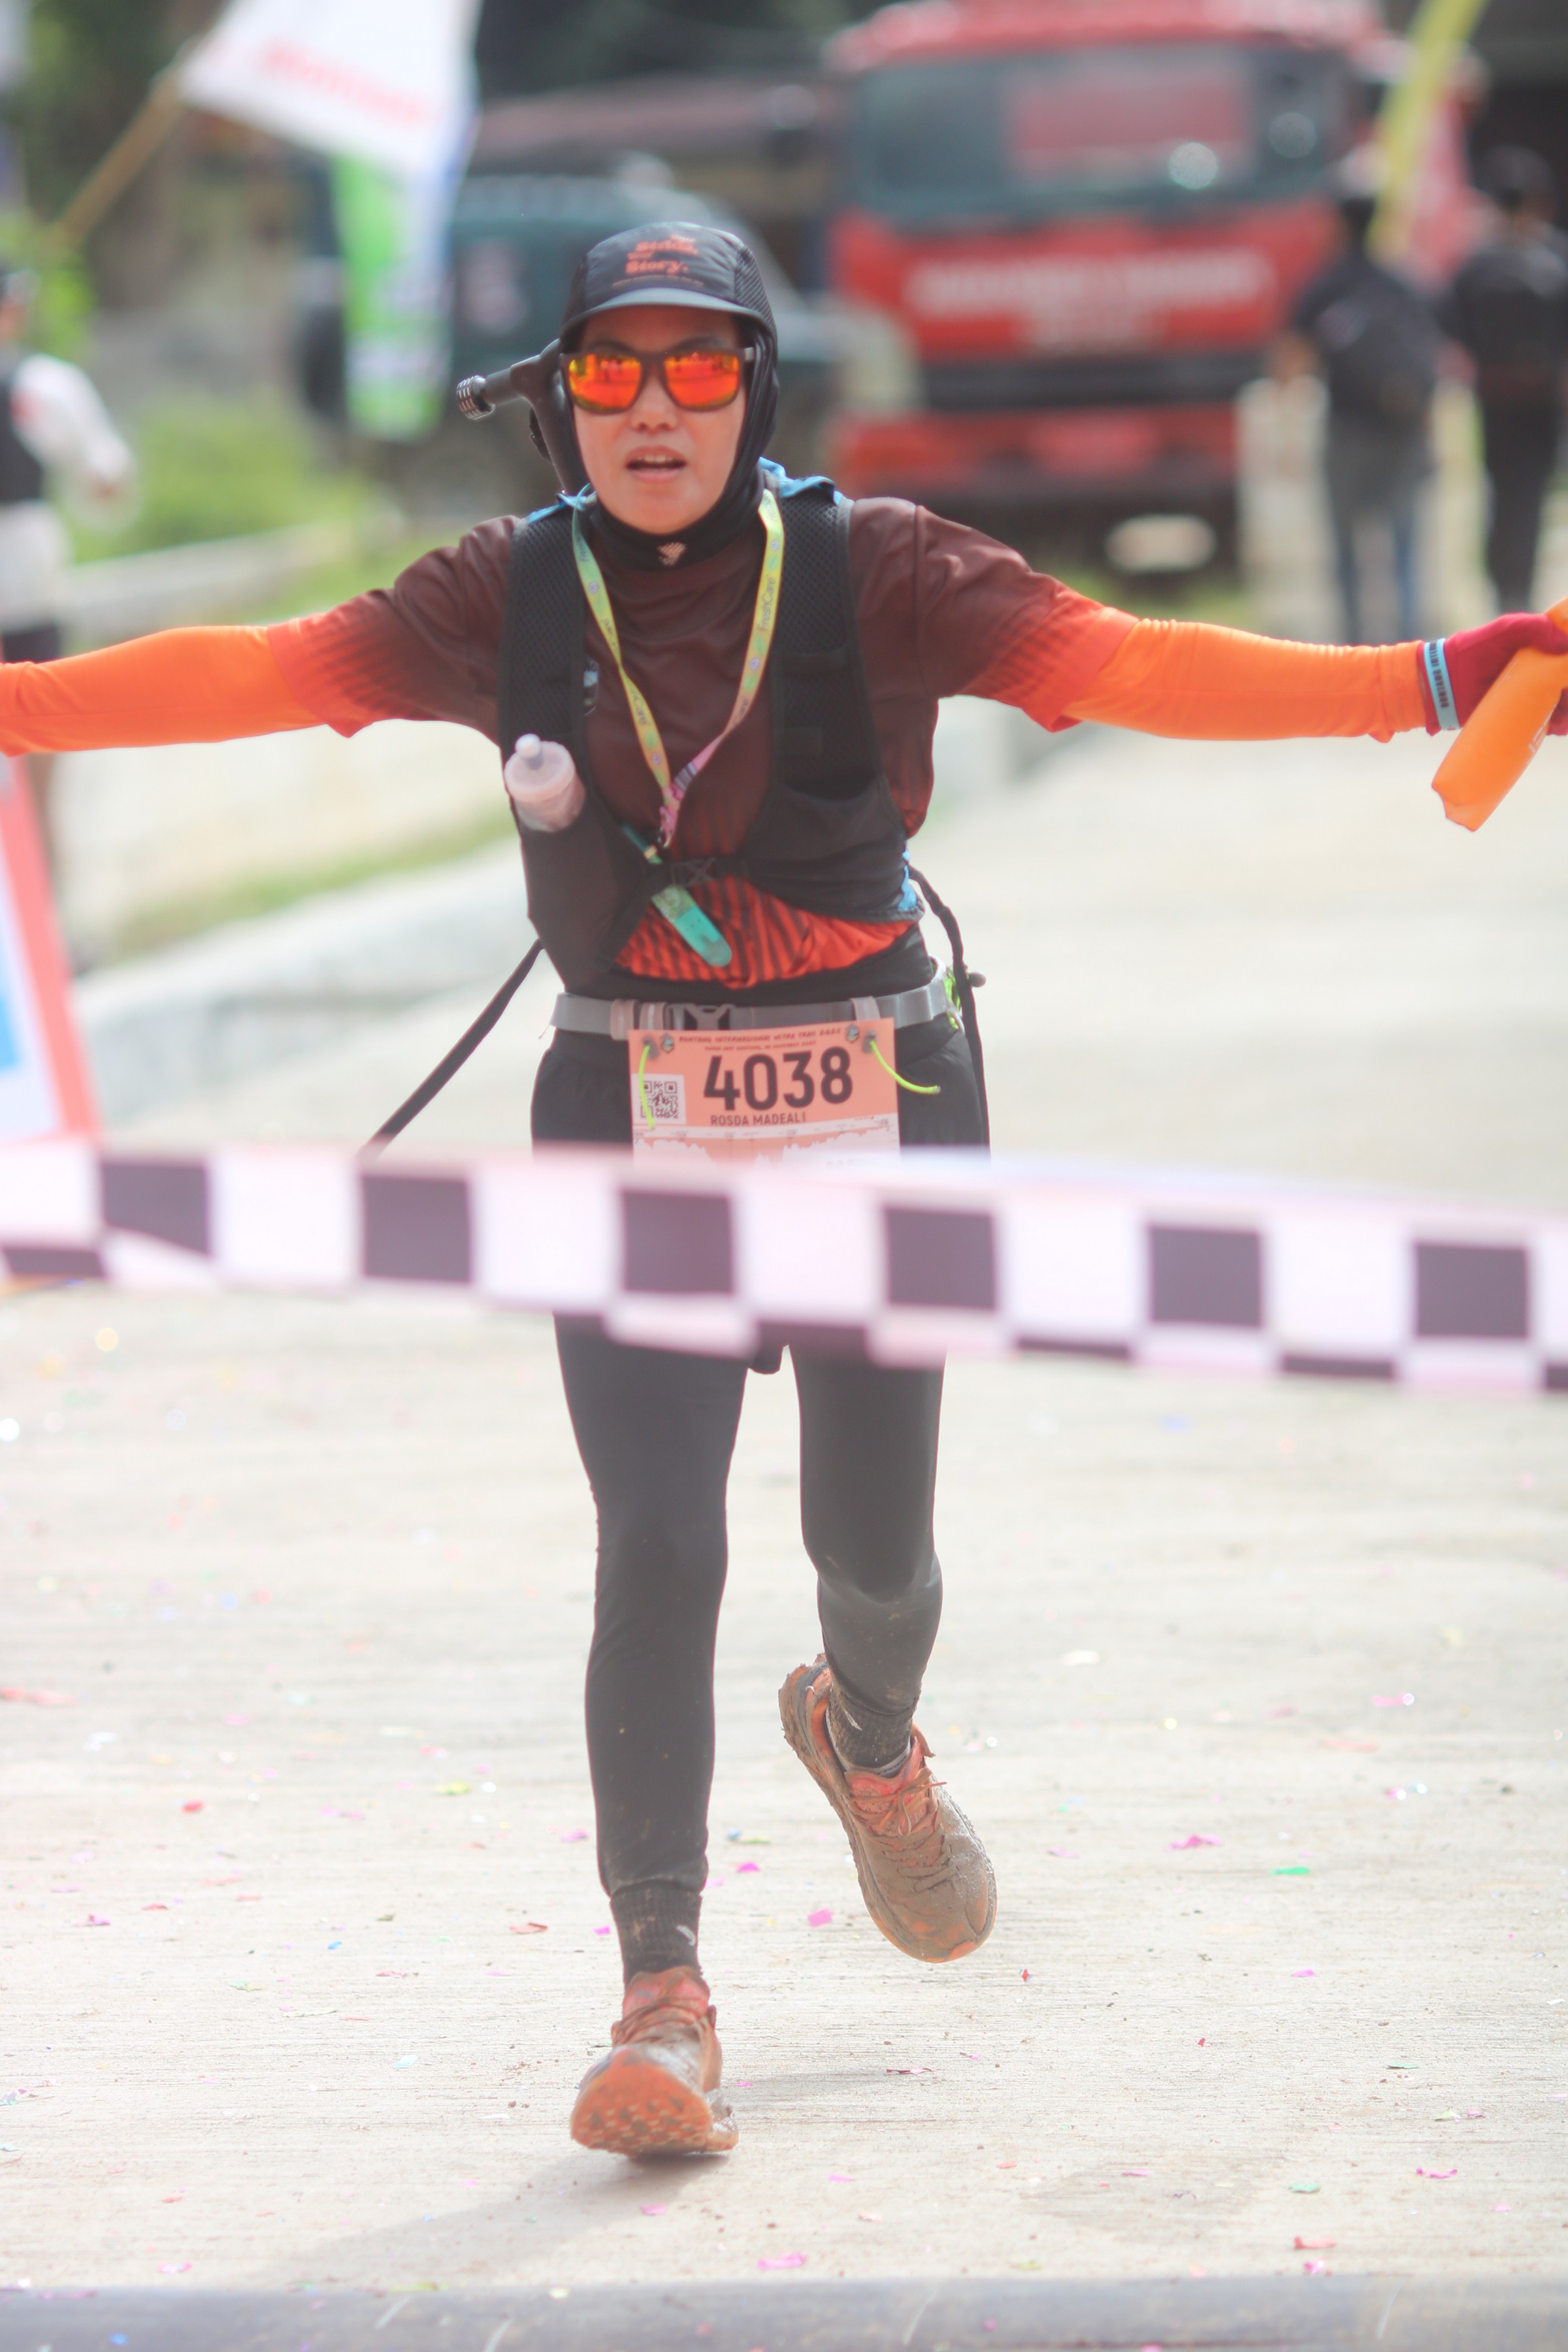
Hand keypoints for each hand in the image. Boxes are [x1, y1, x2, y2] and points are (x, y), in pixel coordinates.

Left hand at [1426, 612, 1567, 733]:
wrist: (1445, 684)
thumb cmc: (1473, 650)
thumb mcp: (1505, 630)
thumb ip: (1533, 627)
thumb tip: (1564, 643)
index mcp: (1540, 648)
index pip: (1566, 653)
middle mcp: (1541, 670)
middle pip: (1567, 680)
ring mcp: (1533, 693)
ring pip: (1563, 701)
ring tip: (1565, 718)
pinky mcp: (1524, 714)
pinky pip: (1549, 721)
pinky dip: (1559, 724)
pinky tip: (1560, 726)